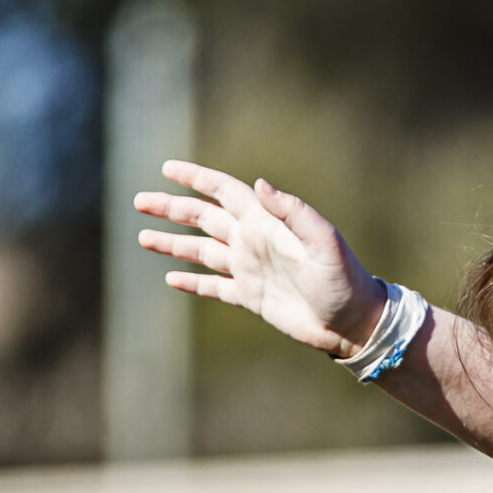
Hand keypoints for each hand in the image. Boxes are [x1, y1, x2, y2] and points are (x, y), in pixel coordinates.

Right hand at [135, 161, 387, 357]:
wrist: (353, 323)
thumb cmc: (344, 281)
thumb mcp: (324, 242)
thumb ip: (294, 212)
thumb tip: (260, 185)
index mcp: (265, 224)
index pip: (224, 192)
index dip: (196, 178)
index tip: (167, 168)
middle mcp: (253, 242)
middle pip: (203, 218)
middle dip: (171, 208)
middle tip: (139, 201)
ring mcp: (250, 270)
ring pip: (201, 252)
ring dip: (172, 243)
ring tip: (142, 238)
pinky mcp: (251, 298)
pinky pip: (214, 287)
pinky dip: (192, 282)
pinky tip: (171, 278)